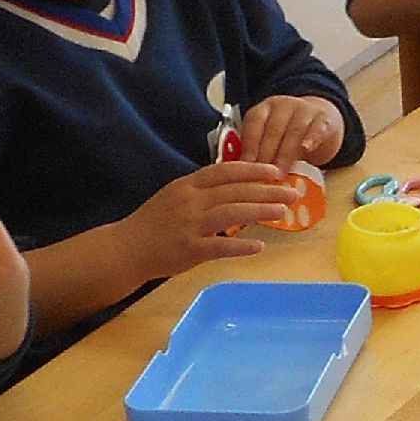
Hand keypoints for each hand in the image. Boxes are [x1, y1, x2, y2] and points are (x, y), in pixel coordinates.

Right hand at [127, 157, 306, 276]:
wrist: (126, 248)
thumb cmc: (153, 222)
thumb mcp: (175, 195)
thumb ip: (202, 189)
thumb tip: (234, 184)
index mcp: (188, 186)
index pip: (225, 172)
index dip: (253, 170)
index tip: (276, 172)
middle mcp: (191, 202)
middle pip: (235, 191)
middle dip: (267, 190)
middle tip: (293, 192)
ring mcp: (190, 226)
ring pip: (231, 213)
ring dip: (260, 211)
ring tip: (283, 212)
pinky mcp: (189, 250)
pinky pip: (219, 247)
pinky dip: (240, 246)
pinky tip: (259, 246)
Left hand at [232, 94, 344, 166]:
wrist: (321, 122)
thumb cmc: (289, 136)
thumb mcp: (271, 139)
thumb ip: (259, 151)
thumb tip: (244, 175)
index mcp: (265, 109)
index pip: (254, 123)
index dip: (249, 146)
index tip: (246, 167)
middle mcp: (283, 105)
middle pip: (273, 129)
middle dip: (266, 154)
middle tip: (262, 176)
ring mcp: (305, 109)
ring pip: (294, 131)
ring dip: (285, 154)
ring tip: (280, 173)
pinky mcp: (324, 118)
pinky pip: (317, 128)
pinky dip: (311, 138)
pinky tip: (306, 150)